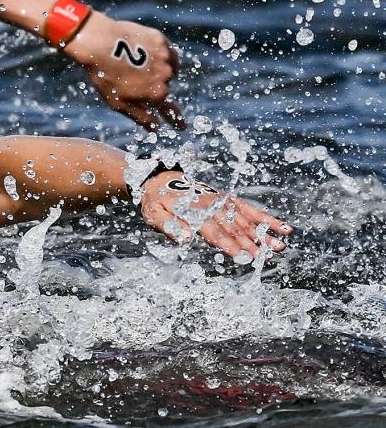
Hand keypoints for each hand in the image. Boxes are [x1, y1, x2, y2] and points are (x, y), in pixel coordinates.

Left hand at [63, 13, 184, 130]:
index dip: (176, 120)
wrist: (98, 44)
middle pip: (163, 86)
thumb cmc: (105, 76)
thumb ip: (141, 117)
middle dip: (151, 84)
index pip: (171, 111)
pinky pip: (165, 51)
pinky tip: (143, 52)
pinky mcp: (161, 40)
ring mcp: (165, 57)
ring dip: (155, 68)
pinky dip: (157, 54)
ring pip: (166, 67)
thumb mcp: (119, 103)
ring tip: (133, 63)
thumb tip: (157, 128)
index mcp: (157, 94)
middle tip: (130, 76)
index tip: (182, 126)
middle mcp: (166, 76)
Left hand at [139, 171, 290, 257]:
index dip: (228, 243)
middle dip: (250, 243)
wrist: (161, 180)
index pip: (213, 230)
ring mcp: (222, 201)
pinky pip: (249, 209)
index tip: (241, 256)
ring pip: (245, 219)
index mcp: (194, 209)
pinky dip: (266, 218)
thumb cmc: (156, 201)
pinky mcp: (228, 200)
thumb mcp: (153, 214)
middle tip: (265, 257)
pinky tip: (282, 227)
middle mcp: (212, 204)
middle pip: (233, 227)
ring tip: (279, 247)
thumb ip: (169, 226)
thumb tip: (185, 238)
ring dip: (263, 234)